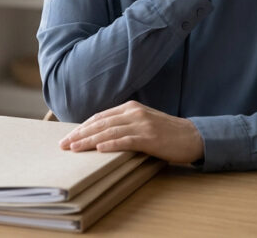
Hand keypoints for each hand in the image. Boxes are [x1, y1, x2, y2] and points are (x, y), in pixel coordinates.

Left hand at [59, 101, 203, 163]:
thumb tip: (101, 136)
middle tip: (63, 144)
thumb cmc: (167, 132)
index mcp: (131, 108)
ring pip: (109, 132)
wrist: (193, 136)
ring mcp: (142, 124)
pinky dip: (110, 144)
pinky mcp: (150, 137)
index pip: (100, 117)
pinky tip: (98, 149)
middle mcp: (134, 112)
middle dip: (80, 134)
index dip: (82, 127)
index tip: (68, 137)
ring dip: (89, 141)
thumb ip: (125, 125)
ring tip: (74, 148)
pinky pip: (126, 140)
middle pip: (100, 123)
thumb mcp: (144, 122)